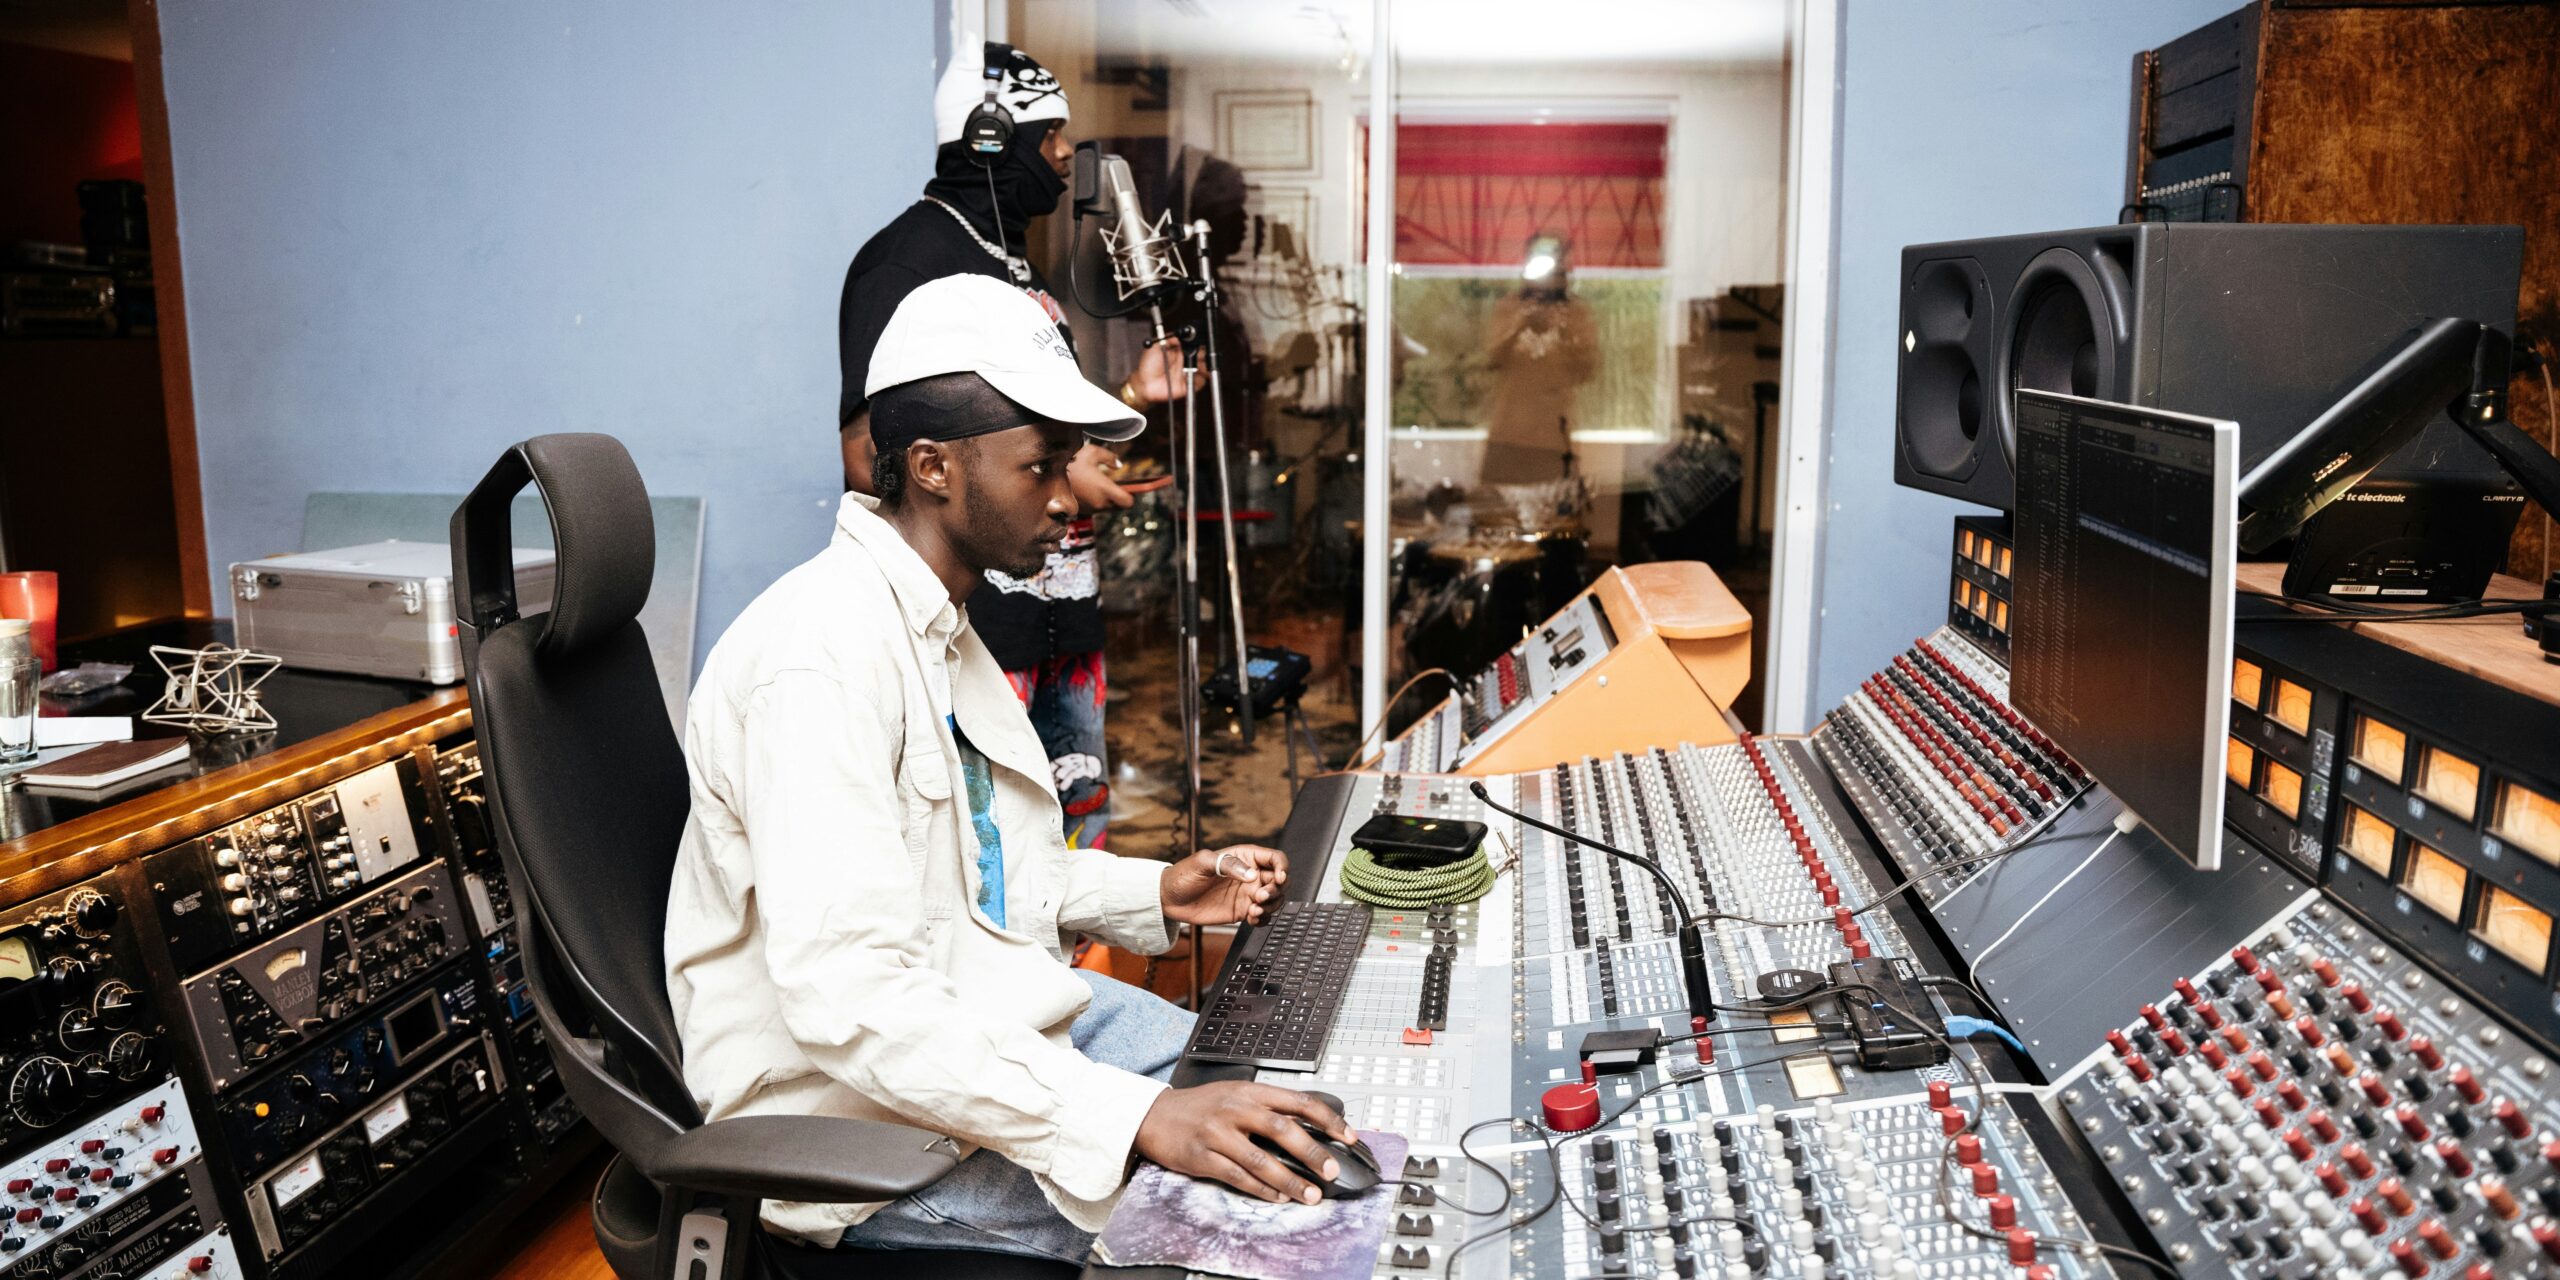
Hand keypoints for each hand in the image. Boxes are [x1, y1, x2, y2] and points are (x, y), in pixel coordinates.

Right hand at [1066, 442, 1135, 512]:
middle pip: (1118, 506)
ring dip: (1107, 499)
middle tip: (1113, 485)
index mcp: (1105, 489)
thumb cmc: (1072, 461)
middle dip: (1119, 497)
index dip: (1131, 496)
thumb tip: (1118, 465)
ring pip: (1107, 508)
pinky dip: (1096, 501)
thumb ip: (1110, 457)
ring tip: (1098, 485)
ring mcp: (1090, 508)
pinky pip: (1095, 508)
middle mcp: (1099, 502)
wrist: (1048, 475)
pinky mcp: (1082, 510)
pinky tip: (1088, 489)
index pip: (1128, 502)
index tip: (1128, 489)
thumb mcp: (1092, 452)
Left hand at [1124, 336, 1200, 404]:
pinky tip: (1195, 376)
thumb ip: (1168, 338)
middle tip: (1200, 356)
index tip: (1200, 345)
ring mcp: (1186, 373)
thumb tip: (1181, 333)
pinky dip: (1201, 379)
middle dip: (1204, 355)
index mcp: (1179, 351)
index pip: (1194, 346)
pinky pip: (1199, 382)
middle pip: (1201, 357)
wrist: (1144, 383)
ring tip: (1201, 366)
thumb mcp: (1155, 346)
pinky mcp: (1187, 384)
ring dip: (1205, 367)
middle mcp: (1184, 361)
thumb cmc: (1147, 365)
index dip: (1199, 345)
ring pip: (1203, 369)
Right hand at [1133, 1083, 1352, 1204]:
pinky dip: (1261, 1189)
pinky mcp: (1202, 1157)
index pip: (1298, 1101)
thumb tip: (1311, 1127)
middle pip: (1282, 1129)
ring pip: (1261, 1159)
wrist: (1156, 1115)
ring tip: (1310, 1194)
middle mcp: (1235, 1109)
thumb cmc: (1202, 1106)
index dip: (1328, 1119)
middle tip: (1332, 1170)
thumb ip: (1269, 1107)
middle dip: (1312, 1153)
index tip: (1348, 1136)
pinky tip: (1278, 1196)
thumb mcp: (1237, 1094)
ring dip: (1290, 1180)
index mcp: (1250, 1091)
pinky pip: (1237, 1177)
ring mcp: (1218, 1134)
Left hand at [1159, 844, 1285, 925]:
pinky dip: (1263, 919)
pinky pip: (1262, 916)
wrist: (1170, 899)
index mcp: (1245, 857)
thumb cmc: (1184, 875)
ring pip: (1275, 899)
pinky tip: (1252, 918)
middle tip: (1260, 897)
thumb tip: (1251, 875)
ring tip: (1254, 910)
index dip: (1282, 867)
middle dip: (1276, 890)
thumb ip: (1227, 865)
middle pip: (1280, 881)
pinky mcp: (1242, 911)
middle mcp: (1250, 874)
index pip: (1275, 858)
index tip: (1278, 878)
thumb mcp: (1202, 863)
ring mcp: (1247, 893)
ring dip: (1271, 906)